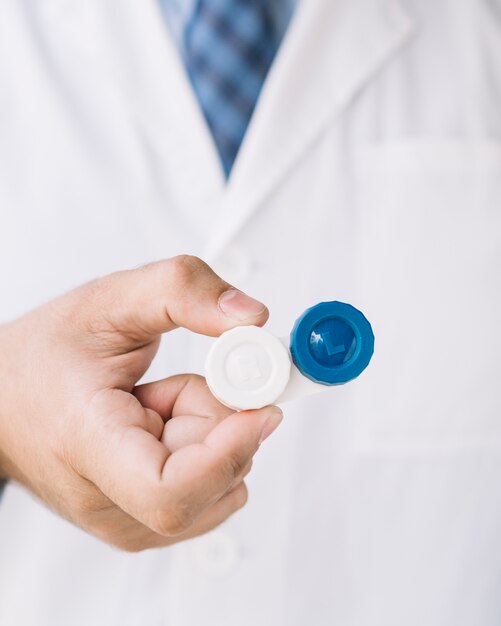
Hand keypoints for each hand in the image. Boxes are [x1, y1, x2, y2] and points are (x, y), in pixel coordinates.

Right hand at [0, 256, 282, 550]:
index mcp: (90, 446)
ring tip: (156, 406)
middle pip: (212, 482)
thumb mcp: (114, 301)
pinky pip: (211, 493)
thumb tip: (252, 318)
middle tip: (176, 384)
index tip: (257, 403)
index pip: (172, 492)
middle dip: (219, 421)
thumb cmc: (46, 355)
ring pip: (221, 488)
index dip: (230, 449)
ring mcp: (125, 522)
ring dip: (211, 436)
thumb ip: (185, 293)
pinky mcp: (141, 523)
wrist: (7, 395)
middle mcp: (107, 502)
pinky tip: (159, 428)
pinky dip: (203, 453)